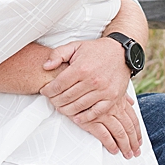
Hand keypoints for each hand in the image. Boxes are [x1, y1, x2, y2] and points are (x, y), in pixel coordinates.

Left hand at [41, 39, 141, 157]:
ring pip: (79, 106)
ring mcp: (104, 91)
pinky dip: (85, 117)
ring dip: (67, 110)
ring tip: (61, 108)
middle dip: (55, 101)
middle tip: (51, 101)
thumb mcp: (75, 46)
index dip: (48, 91)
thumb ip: (58, 54)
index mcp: (81, 68)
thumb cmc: (95, 50)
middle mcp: (93, 80)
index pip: (58, 85)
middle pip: (67, 97)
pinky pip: (96, 112)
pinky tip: (76, 117)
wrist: (120, 52)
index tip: (44, 92)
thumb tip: (45, 66)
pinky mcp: (112, 98)